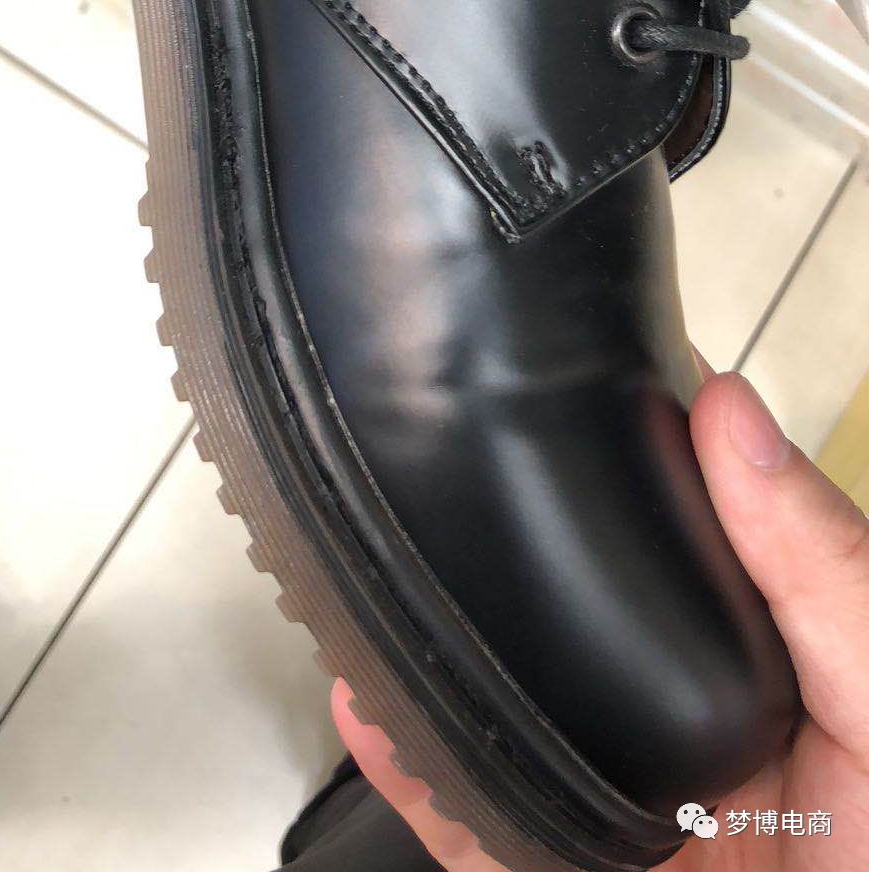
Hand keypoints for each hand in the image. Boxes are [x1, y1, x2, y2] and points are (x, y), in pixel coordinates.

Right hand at [333, 370, 868, 867]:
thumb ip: (819, 566)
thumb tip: (733, 412)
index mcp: (757, 655)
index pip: (673, 529)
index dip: (617, 446)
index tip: (551, 366)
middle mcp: (680, 720)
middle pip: (571, 617)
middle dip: (496, 554)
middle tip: (421, 471)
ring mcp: (620, 805)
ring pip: (506, 713)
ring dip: (435, 653)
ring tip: (372, 578)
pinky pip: (478, 830)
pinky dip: (418, 774)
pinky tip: (373, 709)